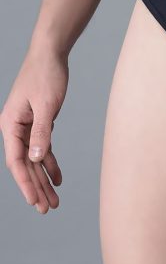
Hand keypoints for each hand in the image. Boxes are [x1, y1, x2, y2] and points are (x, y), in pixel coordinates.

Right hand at [0, 46, 67, 213]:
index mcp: (10, 124)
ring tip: (54, 201)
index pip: (16, 161)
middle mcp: (14, 127)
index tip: (35, 201)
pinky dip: (50, 163)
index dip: (26, 183)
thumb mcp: (46, 105)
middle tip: (47, 209)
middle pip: (24, 165)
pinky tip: (57, 179)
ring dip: (43, 179)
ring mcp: (25, 126)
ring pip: (34, 159)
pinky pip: (42, 148)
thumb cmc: (46, 75)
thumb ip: (41, 132)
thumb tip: (36, 159)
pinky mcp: (37, 122)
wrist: (50, 54)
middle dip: (36, 188)